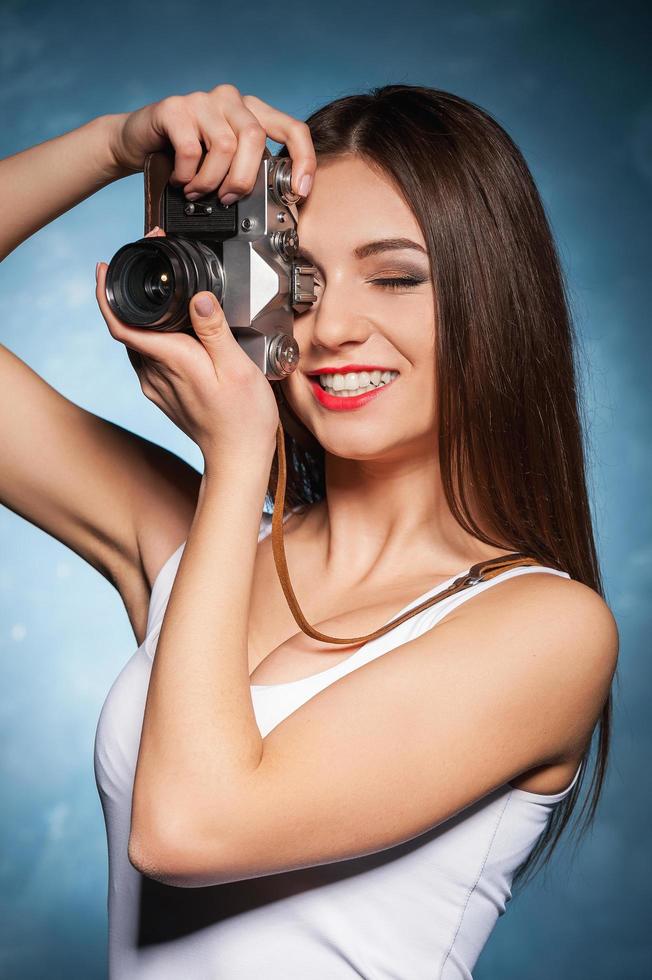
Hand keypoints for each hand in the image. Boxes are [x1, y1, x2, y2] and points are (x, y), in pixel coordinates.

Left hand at [95, 228, 279, 467]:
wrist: (238, 458)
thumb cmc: (243, 418)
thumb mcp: (238, 368)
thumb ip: (215, 331)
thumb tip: (198, 298)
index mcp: (171, 360)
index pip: (120, 323)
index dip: (106, 292)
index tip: (105, 267)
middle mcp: (155, 373)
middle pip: (127, 327)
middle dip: (129, 295)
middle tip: (145, 266)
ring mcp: (156, 386)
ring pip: (137, 342)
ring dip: (141, 316)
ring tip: (161, 294)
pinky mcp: (163, 394)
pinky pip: (148, 358)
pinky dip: (152, 336)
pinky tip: (172, 330)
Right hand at [107, 83, 315, 201]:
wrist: (139, 143)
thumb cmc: (186, 158)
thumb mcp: (225, 165)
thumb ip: (248, 172)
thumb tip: (273, 203)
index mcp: (252, 112)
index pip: (291, 128)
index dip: (302, 159)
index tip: (300, 190)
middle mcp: (231, 100)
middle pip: (254, 138)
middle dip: (244, 179)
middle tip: (228, 198)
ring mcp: (203, 100)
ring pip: (224, 146)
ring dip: (211, 181)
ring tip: (198, 192)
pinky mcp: (174, 107)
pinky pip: (191, 149)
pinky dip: (188, 175)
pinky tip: (180, 180)